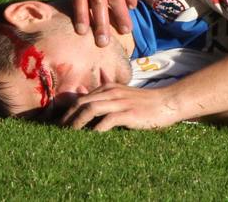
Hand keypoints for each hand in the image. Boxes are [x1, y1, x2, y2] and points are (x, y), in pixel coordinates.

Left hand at [57, 85, 183, 131]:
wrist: (168, 102)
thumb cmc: (145, 102)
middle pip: (81, 103)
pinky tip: (91, 140)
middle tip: (59, 133)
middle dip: (68, 118)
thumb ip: (103, 96)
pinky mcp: (129, 113)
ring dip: (77, 124)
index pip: (81, 98)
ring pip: (90, 109)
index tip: (60, 126)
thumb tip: (80, 95)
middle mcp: (112, 92)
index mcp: (108, 88)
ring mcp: (120, 102)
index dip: (68, 112)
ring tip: (70, 136)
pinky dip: (96, 131)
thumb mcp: (122, 95)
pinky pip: (107, 121)